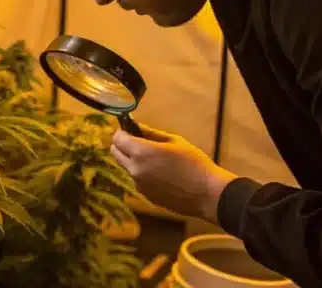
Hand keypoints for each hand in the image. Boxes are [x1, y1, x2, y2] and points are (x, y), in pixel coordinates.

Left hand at [110, 124, 237, 223]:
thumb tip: (136, 126)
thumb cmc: (194, 163)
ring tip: (156, 159)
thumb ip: (151, 133)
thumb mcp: (174, 141)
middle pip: (115, 153)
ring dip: (133, 160)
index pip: (117, 139)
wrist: (207, 194)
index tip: (130, 129)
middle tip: (137, 141)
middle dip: (122, 145)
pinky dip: (143, 173)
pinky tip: (163, 174)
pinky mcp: (146, 196)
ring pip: (127, 167)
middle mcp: (135, 170)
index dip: (122, 132)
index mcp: (141, 153)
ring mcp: (139, 185)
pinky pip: (138, 179)